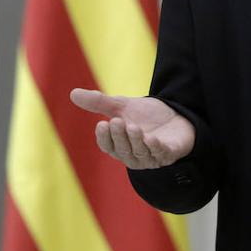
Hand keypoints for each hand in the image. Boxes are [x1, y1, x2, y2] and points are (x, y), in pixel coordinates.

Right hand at [69, 88, 194, 169]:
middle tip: (117, 121)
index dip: (104, 138)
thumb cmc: (146, 115)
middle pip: (123, 150)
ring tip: (133, 126)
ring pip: (140, 153)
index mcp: (120, 146)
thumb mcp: (123, 106)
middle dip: (119, 136)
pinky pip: (161, 154)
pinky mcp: (169, 154)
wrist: (176, 115)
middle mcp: (133, 155)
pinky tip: (151, 139)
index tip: (102, 124)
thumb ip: (100, 103)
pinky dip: (155, 147)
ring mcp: (151, 157)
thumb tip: (73, 93)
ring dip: (136, 140)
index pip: (108, 146)